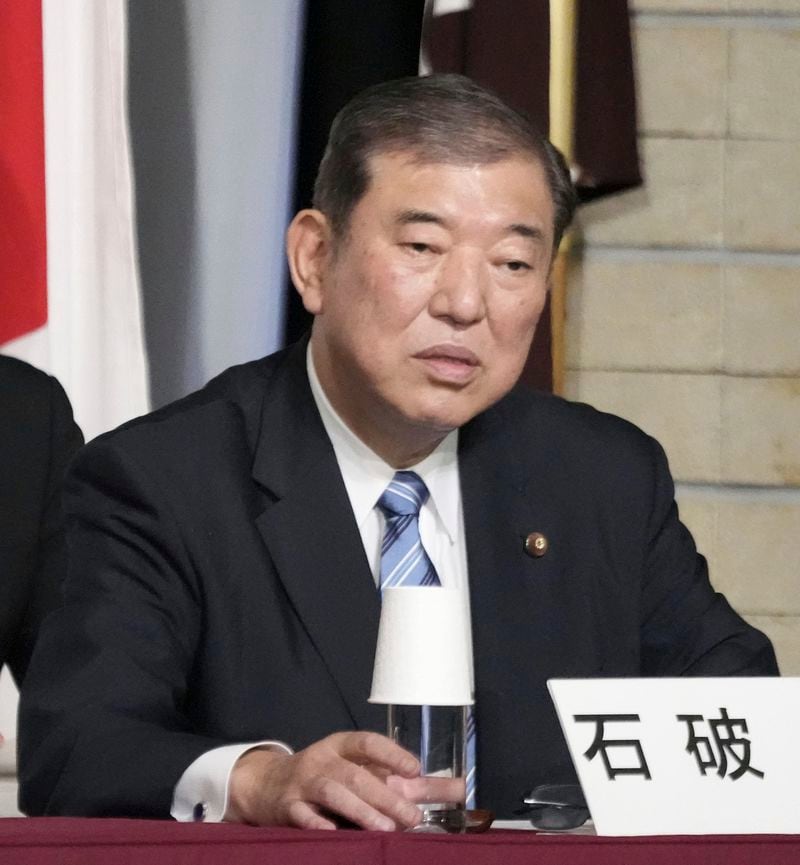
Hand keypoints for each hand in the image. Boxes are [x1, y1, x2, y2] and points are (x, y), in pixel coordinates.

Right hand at [225, 731, 424, 830]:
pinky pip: (303, 815)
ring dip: (360, 810)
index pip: (367, 742)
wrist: (268, 785)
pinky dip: (318, 824)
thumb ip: (405, 782)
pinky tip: (335, 834)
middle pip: (355, 774)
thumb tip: (458, 789)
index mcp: (341, 746)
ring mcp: (303, 783)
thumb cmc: (327, 777)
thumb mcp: (360, 769)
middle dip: (384, 796)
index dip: (391, 753)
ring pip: (333, 792)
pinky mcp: (287, 808)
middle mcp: (322, 759)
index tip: (415, 769)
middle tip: (412, 817)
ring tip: (385, 829)